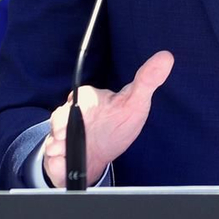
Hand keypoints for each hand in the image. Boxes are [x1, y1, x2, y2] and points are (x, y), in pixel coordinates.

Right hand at [43, 50, 173, 186]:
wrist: (98, 159)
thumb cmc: (117, 126)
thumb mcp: (136, 104)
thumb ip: (148, 81)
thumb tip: (166, 56)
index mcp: (88, 99)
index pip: (78, 95)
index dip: (79, 103)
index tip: (83, 109)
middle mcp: (71, 115)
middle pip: (59, 118)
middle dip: (64, 128)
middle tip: (78, 133)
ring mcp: (60, 135)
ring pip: (53, 139)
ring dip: (61, 146)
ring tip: (73, 148)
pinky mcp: (54, 155)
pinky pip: (52, 158)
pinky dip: (58, 162)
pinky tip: (67, 160)